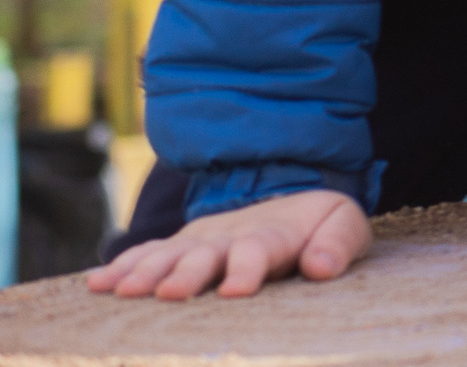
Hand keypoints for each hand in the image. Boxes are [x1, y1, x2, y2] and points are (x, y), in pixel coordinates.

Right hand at [87, 188, 370, 300]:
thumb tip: (323, 267)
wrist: (293, 197)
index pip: (259, 250)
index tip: (236, 290)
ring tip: (122, 292)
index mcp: (272, 234)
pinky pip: (148, 254)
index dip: (248, 268)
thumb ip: (338, 244)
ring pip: (169, 255)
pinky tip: (97, 284)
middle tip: (166, 294)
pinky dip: (123, 267)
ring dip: (145, 273)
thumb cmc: (321, 225)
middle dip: (186, 274)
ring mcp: (201, 240)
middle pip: (205, 255)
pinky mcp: (181, 246)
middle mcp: (230, 236)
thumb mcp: (344, 226)